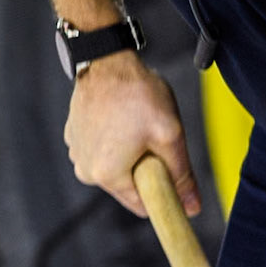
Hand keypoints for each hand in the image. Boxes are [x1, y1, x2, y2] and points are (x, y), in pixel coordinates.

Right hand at [63, 53, 200, 217]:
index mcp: (106, 175)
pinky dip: (115, 141)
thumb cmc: (137, 94)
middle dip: (146, 170)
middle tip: (154, 139)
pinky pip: (102, 150)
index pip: (143, 206)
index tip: (173, 175)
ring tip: (137, 125)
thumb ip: (181, 175)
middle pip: (128, 186)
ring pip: (116, 167)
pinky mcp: (74, 136)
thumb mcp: (169, 135)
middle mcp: (85, 169)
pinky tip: (123, 118)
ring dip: (131, 155)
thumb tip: (191, 208)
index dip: (163, 194)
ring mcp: (76, 152)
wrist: (107, 59)